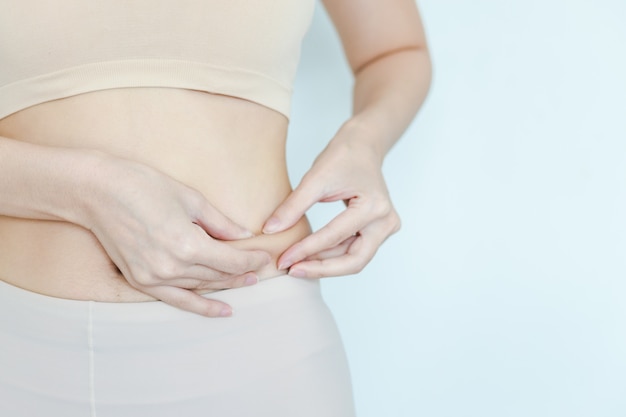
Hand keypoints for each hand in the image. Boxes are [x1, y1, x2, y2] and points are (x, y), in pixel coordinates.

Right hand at [80, 155, 270, 316]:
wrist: (96, 191)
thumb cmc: (143, 186)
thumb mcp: (190, 198)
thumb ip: (220, 222)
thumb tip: (244, 235)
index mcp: (187, 244)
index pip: (231, 260)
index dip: (251, 260)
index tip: (264, 257)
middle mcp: (172, 267)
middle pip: (218, 275)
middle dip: (242, 272)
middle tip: (259, 270)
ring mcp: (154, 277)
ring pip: (201, 287)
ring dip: (226, 286)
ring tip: (246, 284)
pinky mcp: (140, 281)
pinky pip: (177, 300)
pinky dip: (200, 306)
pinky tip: (221, 311)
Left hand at [262, 123, 400, 277]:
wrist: (362, 146)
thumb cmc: (343, 157)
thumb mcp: (315, 178)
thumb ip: (293, 206)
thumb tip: (270, 230)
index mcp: (373, 206)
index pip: (335, 236)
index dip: (306, 250)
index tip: (283, 259)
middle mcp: (385, 222)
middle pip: (354, 260)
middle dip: (321, 268)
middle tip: (292, 270)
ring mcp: (385, 228)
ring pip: (354, 259)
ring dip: (325, 264)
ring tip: (296, 265)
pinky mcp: (378, 231)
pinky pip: (354, 251)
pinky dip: (332, 256)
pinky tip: (309, 257)